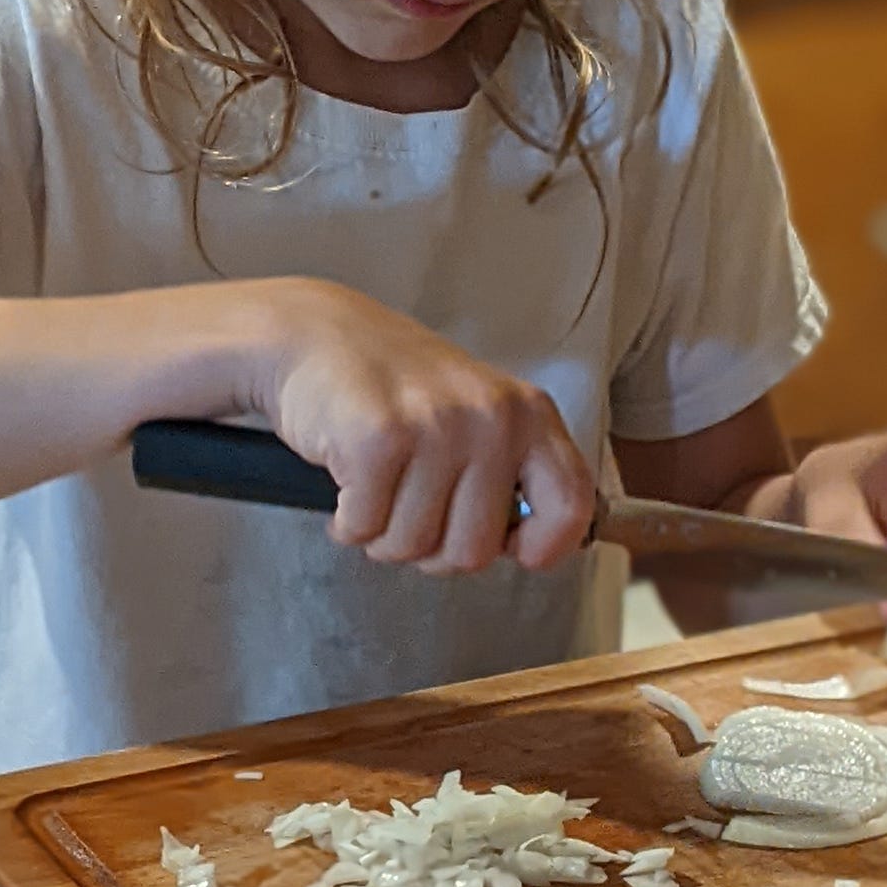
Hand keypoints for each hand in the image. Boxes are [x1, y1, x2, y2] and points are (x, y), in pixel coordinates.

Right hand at [246, 281, 593, 575]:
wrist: (315, 335)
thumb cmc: (395, 386)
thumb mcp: (477, 415)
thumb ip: (512, 473)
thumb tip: (535, 548)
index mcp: (528, 414)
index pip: (571, 504)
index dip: (544, 547)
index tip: (513, 551)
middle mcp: (491, 418)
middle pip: (474, 551)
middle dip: (431, 550)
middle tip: (410, 510)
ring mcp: (436, 427)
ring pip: (412, 546)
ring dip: (382, 533)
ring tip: (376, 487)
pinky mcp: (378, 439)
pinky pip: (364, 527)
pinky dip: (347, 520)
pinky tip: (347, 480)